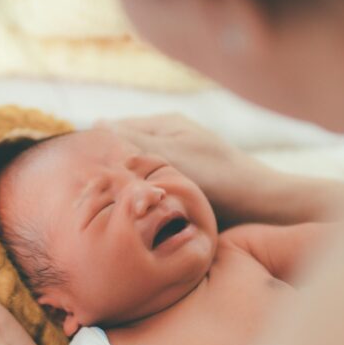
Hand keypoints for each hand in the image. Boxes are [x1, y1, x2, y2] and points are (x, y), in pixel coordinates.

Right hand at [100, 113, 343, 224]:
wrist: (263, 211)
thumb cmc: (222, 179)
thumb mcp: (173, 157)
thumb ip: (135, 142)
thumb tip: (96, 124)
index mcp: (165, 126)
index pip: (115, 130)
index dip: (96, 150)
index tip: (79, 173)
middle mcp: (168, 144)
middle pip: (125, 155)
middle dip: (109, 172)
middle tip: (91, 196)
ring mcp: (175, 169)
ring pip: (136, 178)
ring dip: (126, 192)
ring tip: (107, 210)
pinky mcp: (182, 193)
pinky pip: (151, 196)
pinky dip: (141, 205)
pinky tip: (132, 220)